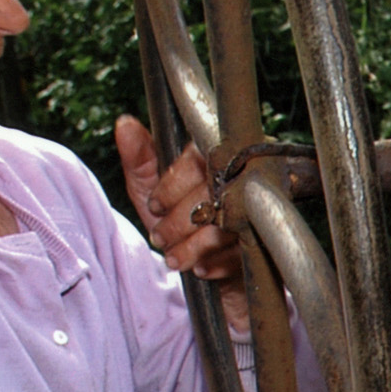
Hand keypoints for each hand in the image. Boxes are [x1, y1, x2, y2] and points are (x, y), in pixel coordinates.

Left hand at [115, 115, 250, 334]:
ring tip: (175, 258)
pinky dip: (216, 263)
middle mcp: (243, 176)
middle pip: (212, 193)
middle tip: (160, 237)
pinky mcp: (266, 242)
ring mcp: (258, 209)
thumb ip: (139, 160)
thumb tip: (124, 124)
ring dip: (193, 247)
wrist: (206, 264)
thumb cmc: (178, 219)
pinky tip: (201, 267)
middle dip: (178, 222)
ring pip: (226, 226)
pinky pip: (242, 253)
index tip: (154, 206)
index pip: (196, 159)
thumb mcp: (151, 190)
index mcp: (215, 154)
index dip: (170, 187)